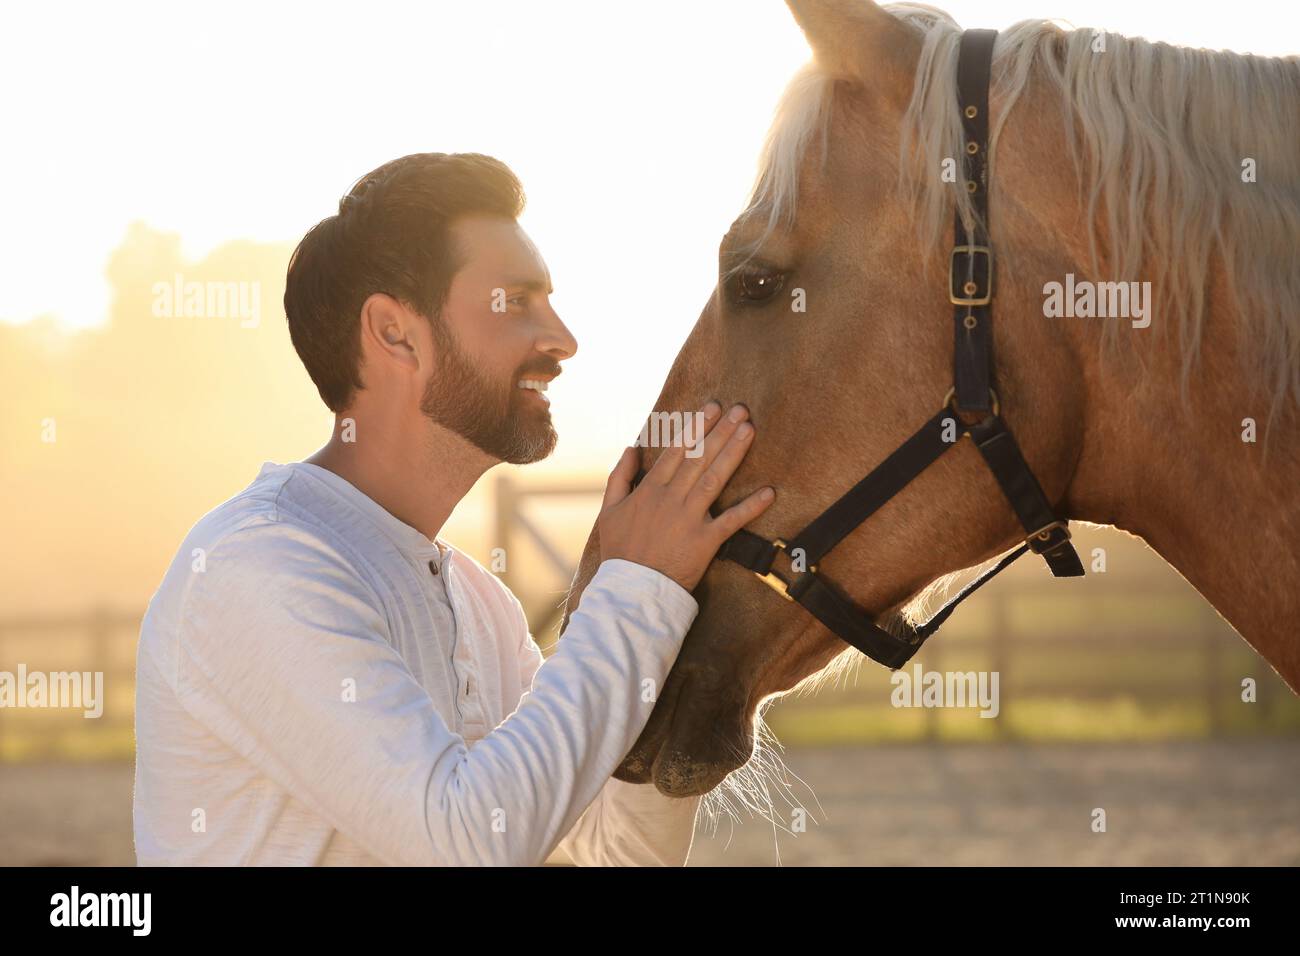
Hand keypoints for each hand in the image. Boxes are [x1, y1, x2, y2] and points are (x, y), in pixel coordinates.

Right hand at [596, 401, 774, 591]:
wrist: (631, 590)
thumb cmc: (620, 551)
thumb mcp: (609, 510)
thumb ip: (619, 477)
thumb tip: (630, 448)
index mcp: (650, 490)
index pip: (677, 451)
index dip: (696, 427)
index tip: (711, 409)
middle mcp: (671, 499)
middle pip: (699, 458)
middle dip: (720, 431)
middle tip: (739, 409)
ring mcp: (690, 519)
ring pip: (715, 479)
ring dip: (733, 453)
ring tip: (748, 430)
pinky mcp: (706, 541)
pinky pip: (732, 521)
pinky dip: (751, 507)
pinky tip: (769, 492)